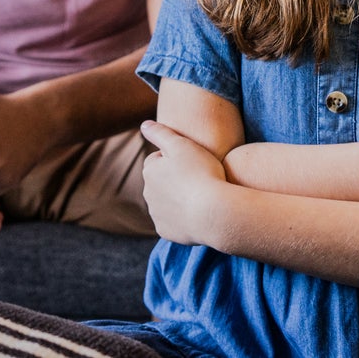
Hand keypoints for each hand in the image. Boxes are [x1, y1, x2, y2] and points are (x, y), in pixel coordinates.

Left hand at [140, 120, 228, 245]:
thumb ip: (160, 132)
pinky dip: (183, 217)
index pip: (158, 159)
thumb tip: (144, 125)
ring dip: (178, 198)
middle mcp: (148, 194)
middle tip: (200, 177)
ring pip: (167, 202)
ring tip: (201, 195)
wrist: (214, 213)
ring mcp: (156, 214)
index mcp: (149, 171)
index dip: (176, 158)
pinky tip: (198, 212)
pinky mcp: (166, 232)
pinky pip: (174, 221)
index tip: (193, 161)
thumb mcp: (182, 144)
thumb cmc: (201, 173)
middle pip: (161, 181)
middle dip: (174, 179)